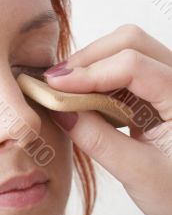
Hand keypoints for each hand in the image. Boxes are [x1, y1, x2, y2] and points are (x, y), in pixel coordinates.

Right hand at [43, 24, 171, 214]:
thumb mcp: (137, 172)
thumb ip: (96, 139)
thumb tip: (59, 110)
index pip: (133, 66)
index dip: (89, 72)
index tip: (55, 85)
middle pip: (131, 42)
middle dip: (89, 58)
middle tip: (56, 82)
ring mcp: (169, 83)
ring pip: (127, 50)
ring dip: (92, 65)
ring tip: (65, 89)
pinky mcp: (157, 92)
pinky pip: (125, 70)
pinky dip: (99, 78)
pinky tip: (83, 95)